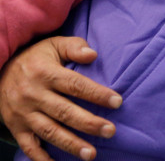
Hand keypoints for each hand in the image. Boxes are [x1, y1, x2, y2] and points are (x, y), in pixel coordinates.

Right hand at [0, 37, 122, 160]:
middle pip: (64, 112)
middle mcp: (33, 95)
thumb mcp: (53, 45)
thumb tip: (93, 55)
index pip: (75, 85)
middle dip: (88, 123)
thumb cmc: (35, 58)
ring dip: (70, 144)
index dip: (97, 94)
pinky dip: (41, 158)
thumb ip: (74, 47)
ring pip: (49, 131)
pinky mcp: (16, 127)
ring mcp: (23, 113)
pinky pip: (28, 146)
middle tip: (110, 131)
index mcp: (45, 73)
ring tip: (90, 153)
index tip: (117, 102)